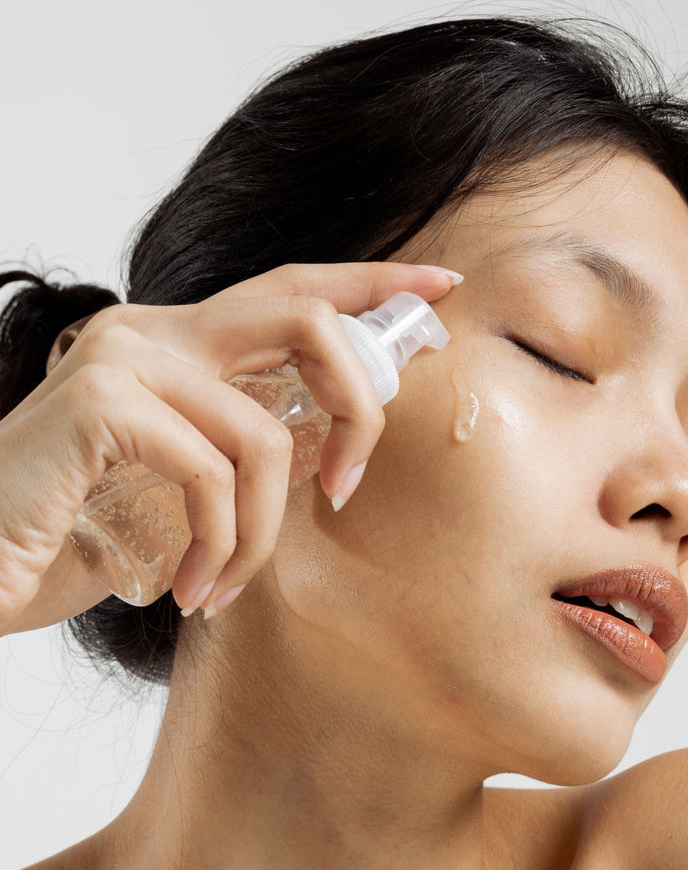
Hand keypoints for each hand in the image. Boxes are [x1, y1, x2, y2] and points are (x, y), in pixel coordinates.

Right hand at [0, 262, 456, 634]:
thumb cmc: (67, 532)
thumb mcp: (174, 487)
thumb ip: (239, 451)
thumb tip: (328, 448)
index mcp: (171, 344)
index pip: (287, 289)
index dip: (369, 282)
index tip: (436, 287)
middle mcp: (150, 333)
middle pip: (303, 317)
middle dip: (358, 399)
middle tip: (351, 489)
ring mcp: (124, 359)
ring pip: (265, 434)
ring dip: (265, 532)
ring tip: (226, 585)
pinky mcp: (103, 404)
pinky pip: (214, 474)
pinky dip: (219, 544)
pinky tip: (192, 587)